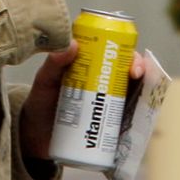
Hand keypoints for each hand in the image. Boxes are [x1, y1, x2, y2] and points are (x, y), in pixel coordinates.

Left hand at [18, 45, 152, 162]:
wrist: (35, 135)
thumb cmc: (41, 102)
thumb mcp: (45, 80)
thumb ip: (54, 62)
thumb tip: (74, 44)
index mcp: (93, 67)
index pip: (120, 55)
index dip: (132, 57)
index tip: (132, 66)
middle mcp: (106, 84)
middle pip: (132, 75)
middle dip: (141, 75)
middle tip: (135, 79)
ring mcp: (109, 106)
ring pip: (135, 97)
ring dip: (144, 98)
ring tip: (139, 101)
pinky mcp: (109, 127)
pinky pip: (129, 123)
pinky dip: (138, 123)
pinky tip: (140, 124)